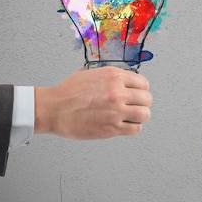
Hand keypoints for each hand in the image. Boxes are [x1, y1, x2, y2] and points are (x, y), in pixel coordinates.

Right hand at [34, 67, 151, 138]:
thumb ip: (107, 76)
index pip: (143, 83)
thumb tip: (119, 79)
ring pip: (145, 114)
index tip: (136, 93)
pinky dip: (133, 127)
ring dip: (140, 115)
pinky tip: (125, 125)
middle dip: (141, 102)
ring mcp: (116, 111)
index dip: (140, 89)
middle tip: (134, 105)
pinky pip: (135, 129)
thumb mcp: (89, 73)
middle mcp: (118, 93)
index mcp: (114, 76)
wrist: (54, 109)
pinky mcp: (112, 128)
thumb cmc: (67, 93)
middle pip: (147, 99)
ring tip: (132, 116)